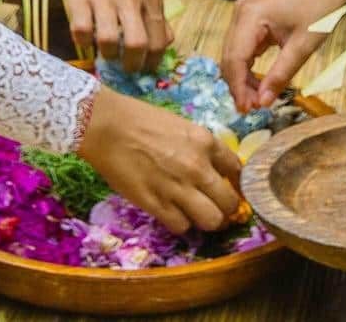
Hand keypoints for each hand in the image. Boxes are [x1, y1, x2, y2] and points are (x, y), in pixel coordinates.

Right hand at [67, 0, 173, 71]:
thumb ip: (158, 16)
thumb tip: (165, 44)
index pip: (158, 40)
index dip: (153, 61)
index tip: (147, 68)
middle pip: (135, 44)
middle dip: (132, 65)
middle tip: (128, 69)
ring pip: (107, 41)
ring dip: (108, 55)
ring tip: (108, 53)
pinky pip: (80, 30)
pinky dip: (84, 42)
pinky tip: (88, 39)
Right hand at [78, 87, 241, 233]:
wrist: (107, 126)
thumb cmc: (141, 120)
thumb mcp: (182, 126)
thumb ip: (200, 148)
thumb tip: (213, 168)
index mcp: (206, 143)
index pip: (237, 170)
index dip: (236, 183)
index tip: (231, 187)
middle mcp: (198, 168)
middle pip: (229, 202)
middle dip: (226, 209)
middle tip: (218, 209)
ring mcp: (177, 188)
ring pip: (210, 220)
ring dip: (208, 221)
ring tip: (199, 216)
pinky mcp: (155, 204)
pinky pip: (181, 226)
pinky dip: (181, 224)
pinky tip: (174, 215)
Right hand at [221, 0, 331, 111]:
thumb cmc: (320, 11)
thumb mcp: (302, 47)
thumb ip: (280, 75)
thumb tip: (263, 102)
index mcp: (250, 16)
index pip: (234, 58)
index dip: (238, 87)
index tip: (246, 109)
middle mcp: (240, 13)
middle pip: (229, 58)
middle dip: (239, 85)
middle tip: (252, 110)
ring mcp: (243, 15)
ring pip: (233, 55)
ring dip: (243, 79)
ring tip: (257, 100)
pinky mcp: (250, 20)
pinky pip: (242, 49)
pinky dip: (248, 68)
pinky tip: (258, 85)